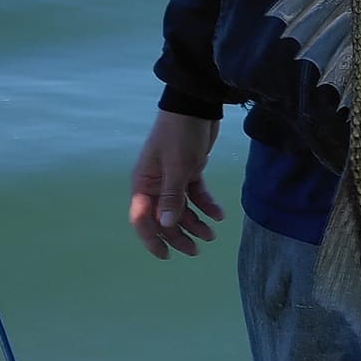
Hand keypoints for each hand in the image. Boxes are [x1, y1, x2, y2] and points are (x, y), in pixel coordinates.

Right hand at [129, 110, 224, 259]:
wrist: (196, 105)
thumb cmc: (179, 134)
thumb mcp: (177, 166)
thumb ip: (172, 196)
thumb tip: (167, 225)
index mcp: (144, 183)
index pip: (142, 218)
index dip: (152, 239)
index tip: (166, 255)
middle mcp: (155, 184)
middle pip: (164, 218)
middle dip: (179, 235)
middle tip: (196, 250)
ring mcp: (172, 178)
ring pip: (182, 209)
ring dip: (195, 222)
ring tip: (212, 234)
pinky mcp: (189, 171)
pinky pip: (195, 195)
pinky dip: (206, 205)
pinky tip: (219, 215)